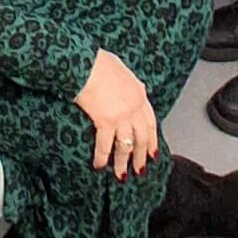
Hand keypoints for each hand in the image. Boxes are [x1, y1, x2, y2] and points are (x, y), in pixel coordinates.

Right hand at [75, 49, 158, 176]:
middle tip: (139, 170)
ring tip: (121, 175)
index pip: (150, 122)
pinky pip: (105, 145)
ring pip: (126, 145)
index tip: (152, 152)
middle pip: (142, 137)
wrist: (85, 62)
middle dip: (141, 156)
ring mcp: (122, 115)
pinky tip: (99, 165)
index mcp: (139, 94)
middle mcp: (134, 107)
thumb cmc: (97, 62)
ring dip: (123, 163)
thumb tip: (124, 89)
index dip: (152, 140)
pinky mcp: (106, 120)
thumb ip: (126, 85)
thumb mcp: (120, 71)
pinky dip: (103, 157)